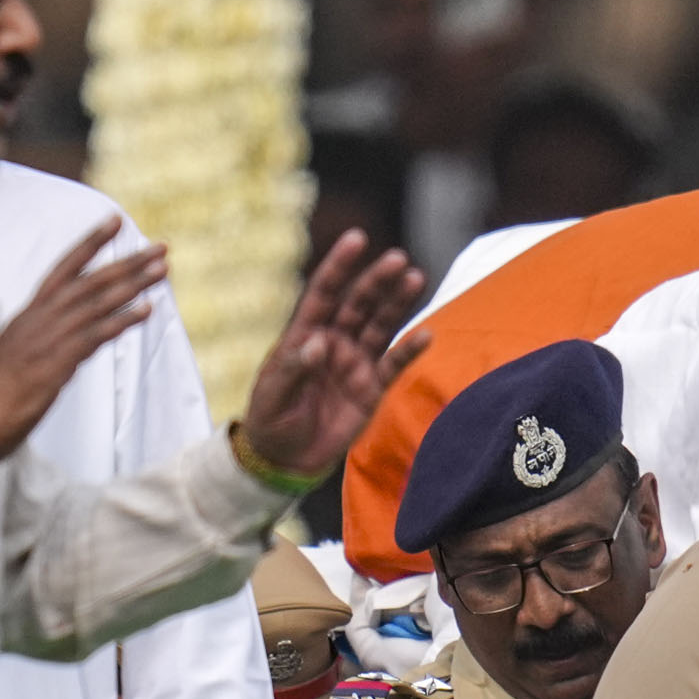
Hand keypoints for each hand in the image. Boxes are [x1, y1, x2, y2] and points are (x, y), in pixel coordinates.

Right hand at [0, 217, 170, 473]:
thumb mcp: (16, 356)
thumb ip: (40, 341)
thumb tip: (64, 340)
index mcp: (28, 315)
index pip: (62, 268)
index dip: (89, 244)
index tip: (115, 222)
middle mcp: (38, 319)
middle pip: (88, 281)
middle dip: (126, 261)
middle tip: (160, 247)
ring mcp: (46, 339)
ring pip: (95, 302)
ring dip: (133, 284)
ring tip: (162, 270)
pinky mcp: (55, 362)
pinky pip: (95, 336)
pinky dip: (122, 321)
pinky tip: (146, 310)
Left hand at [235, 232, 433, 484]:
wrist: (285, 459)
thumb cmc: (271, 420)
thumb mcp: (273, 395)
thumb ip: (296, 367)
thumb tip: (319, 342)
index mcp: (305, 335)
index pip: (323, 293)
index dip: (339, 266)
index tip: (357, 238)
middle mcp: (334, 342)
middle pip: (358, 303)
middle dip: (376, 280)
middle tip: (397, 259)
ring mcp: (355, 363)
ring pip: (380, 325)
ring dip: (397, 302)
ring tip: (415, 278)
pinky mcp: (372, 388)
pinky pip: (394, 365)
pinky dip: (409, 350)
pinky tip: (426, 335)